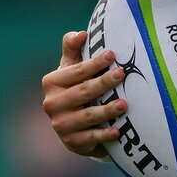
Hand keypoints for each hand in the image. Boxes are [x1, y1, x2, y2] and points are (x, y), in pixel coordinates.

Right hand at [41, 31, 127, 157]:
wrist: (72, 123)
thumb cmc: (74, 86)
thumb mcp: (70, 67)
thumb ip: (72, 47)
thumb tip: (81, 33)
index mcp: (51, 82)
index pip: (75, 71)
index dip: (93, 63)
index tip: (112, 54)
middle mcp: (52, 104)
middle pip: (82, 92)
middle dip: (103, 83)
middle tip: (122, 74)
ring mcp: (60, 125)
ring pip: (87, 116)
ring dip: (106, 111)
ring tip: (124, 104)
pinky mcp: (72, 142)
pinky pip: (90, 138)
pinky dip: (103, 135)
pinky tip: (118, 132)